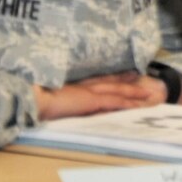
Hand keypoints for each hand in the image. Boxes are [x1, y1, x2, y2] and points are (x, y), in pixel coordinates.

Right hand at [35, 72, 166, 121]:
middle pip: (111, 82)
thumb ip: (62, 101)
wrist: (32, 100)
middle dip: (127, 80)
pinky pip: (115, 101)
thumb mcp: (52, 100)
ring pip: (118, 90)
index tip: (125, 74)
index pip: (98, 80)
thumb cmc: (36, 101)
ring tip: (150, 94)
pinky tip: (139, 105)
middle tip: (142, 77)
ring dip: (134, 92)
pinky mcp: (92, 100)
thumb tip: (67, 106)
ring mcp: (89, 92)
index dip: (113, 77)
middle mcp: (84, 86)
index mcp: (74, 86)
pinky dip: (128, 103)